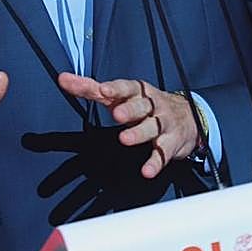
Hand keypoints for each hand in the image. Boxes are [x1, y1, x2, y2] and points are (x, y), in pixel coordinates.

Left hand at [57, 73, 198, 178]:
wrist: (188, 116)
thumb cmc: (145, 103)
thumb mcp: (120, 94)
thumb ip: (90, 88)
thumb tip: (63, 79)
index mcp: (137, 91)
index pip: (125, 87)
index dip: (115, 88)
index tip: (102, 88)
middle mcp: (151, 105)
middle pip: (141, 105)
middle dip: (129, 109)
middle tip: (116, 114)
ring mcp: (161, 124)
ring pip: (152, 127)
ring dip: (138, 133)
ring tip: (125, 139)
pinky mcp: (170, 143)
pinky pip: (163, 153)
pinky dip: (155, 162)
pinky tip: (146, 171)